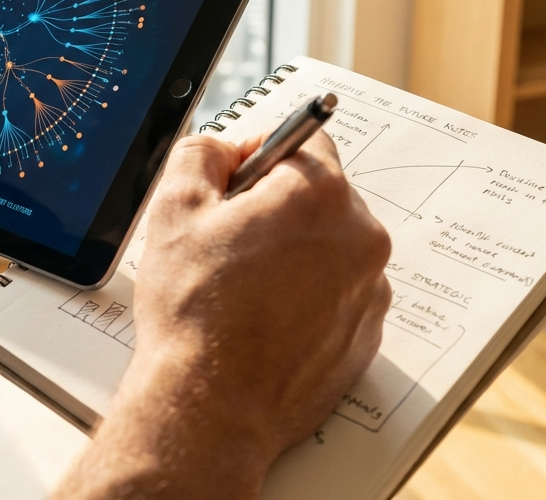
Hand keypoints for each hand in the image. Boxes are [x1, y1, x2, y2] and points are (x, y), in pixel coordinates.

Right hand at [53, 128, 391, 499]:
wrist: (210, 407)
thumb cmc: (194, 311)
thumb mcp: (176, 206)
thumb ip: (201, 152)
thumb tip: (223, 149)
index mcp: (320, 195)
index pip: (304, 139)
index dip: (260, 153)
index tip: (236, 182)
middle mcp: (360, 237)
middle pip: (318, 192)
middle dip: (276, 204)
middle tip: (229, 239)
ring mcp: (369, 290)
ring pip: (328, 242)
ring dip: (293, 249)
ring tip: (244, 285)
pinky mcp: (366, 333)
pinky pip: (338, 289)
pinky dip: (306, 292)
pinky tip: (263, 315)